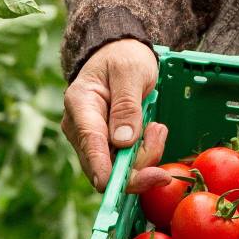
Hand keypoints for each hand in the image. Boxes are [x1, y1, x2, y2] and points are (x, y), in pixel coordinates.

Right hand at [61, 38, 171, 194]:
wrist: (118, 54)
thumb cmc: (123, 58)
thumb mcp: (130, 72)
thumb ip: (127, 105)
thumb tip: (123, 142)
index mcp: (80, 105)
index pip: (90, 143)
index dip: (103, 168)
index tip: (113, 185)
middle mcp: (79, 128)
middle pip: (104, 165)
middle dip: (138, 162)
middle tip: (159, 132)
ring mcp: (90, 140)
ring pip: (118, 168)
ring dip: (145, 153)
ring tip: (157, 126)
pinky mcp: (104, 146)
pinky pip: (125, 162)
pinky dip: (144, 152)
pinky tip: (152, 130)